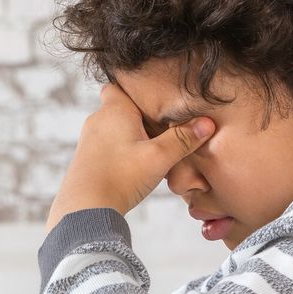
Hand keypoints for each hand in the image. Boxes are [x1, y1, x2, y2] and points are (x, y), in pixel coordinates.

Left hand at [45, 83, 214, 229]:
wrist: (85, 208)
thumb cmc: (120, 178)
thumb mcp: (158, 158)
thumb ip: (183, 140)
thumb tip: (207, 124)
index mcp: (113, 110)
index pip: (119, 84)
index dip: (136, 89)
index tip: (156, 99)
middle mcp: (97, 120)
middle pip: (121, 108)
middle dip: (140, 115)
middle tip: (163, 127)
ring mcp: (88, 140)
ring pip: (115, 128)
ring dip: (132, 135)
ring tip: (152, 150)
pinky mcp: (86, 158)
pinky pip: (107, 146)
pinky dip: (121, 150)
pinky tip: (134, 166)